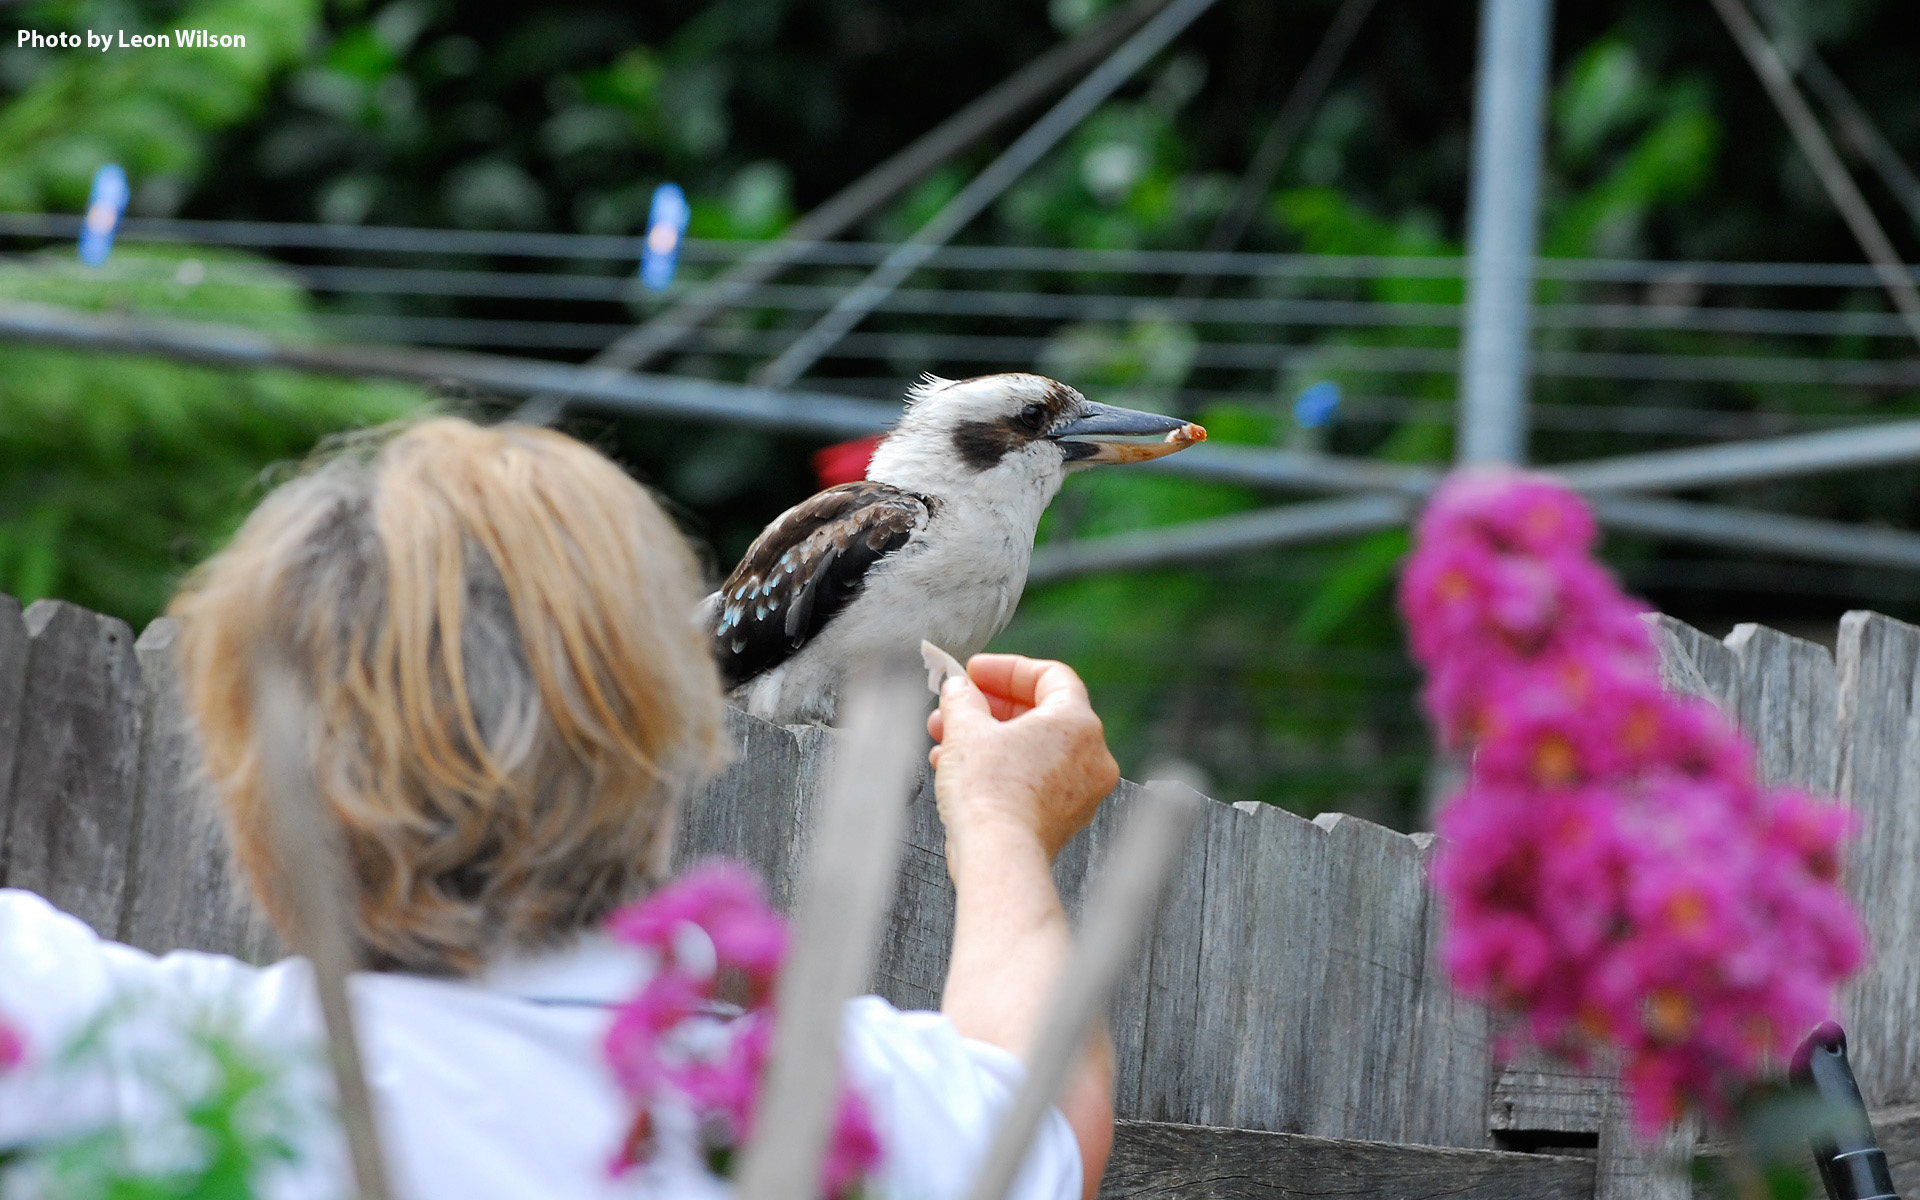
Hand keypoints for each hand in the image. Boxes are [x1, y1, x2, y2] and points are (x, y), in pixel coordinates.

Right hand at [926, 654, 1118, 860]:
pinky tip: (961, 770)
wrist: (997, 856)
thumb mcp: (965, 729)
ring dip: (989, 739)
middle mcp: (1091, 756)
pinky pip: (1033, 779)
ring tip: (948, 740)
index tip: (976, 672)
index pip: (1050, 676)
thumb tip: (957, 688)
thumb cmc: (990, 794)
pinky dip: (1001, 769)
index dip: (1007, 669)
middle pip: (1040, 713)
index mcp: (1078, 723)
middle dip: (990, 707)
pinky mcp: (1062, 818)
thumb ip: (961, 697)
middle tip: (958, 704)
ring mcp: (1081, 791)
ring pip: (1032, 749)